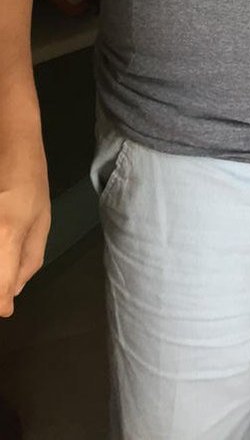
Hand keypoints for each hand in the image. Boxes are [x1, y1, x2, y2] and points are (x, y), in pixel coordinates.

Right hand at [0, 146, 49, 315]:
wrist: (10, 147)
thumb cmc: (29, 182)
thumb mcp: (41, 223)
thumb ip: (28, 262)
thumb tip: (11, 295)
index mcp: (6, 234)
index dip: (1, 304)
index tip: (5, 307)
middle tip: (6, 274)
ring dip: (0, 265)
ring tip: (10, 240)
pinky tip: (5, 238)